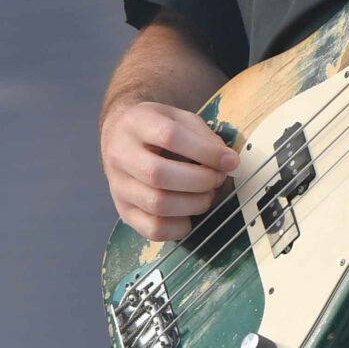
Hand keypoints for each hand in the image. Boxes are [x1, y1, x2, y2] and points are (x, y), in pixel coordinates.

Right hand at [101, 100, 239, 242]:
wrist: (119, 138)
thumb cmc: (156, 127)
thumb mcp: (178, 118)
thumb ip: (203, 136)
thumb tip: (227, 162)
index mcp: (135, 124)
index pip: (169, 137)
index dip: (205, 152)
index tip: (230, 161)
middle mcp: (119, 155)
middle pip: (158, 175)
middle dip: (200, 181)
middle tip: (217, 179)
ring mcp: (118, 187)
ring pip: (157, 204)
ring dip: (193, 204)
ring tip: (206, 195)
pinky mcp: (124, 211)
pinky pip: (153, 229)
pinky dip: (179, 227)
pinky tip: (189, 214)